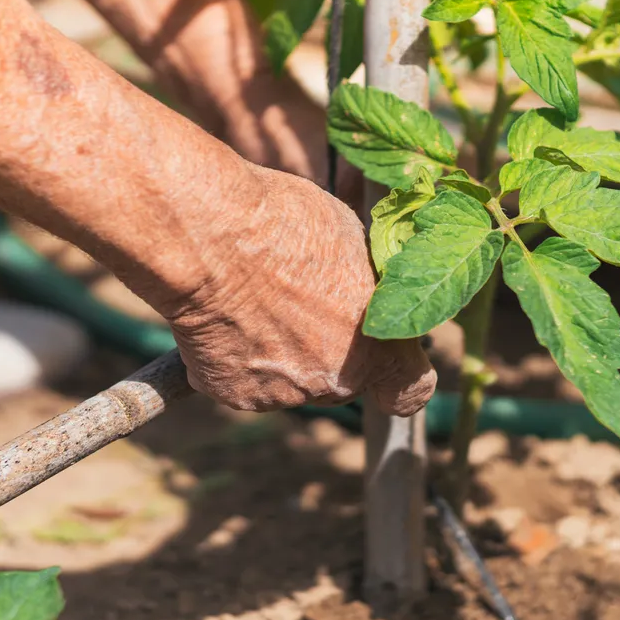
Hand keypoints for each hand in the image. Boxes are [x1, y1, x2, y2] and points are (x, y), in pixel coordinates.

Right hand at [166, 164, 433, 414]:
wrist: (208, 238)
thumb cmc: (284, 225)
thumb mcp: (351, 239)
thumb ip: (365, 283)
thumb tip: (366, 284)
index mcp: (378, 347)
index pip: (410, 389)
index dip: (398, 371)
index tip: (384, 351)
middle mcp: (337, 383)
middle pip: (342, 379)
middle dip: (328, 349)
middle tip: (299, 301)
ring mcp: (284, 395)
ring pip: (291, 380)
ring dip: (280, 351)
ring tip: (254, 298)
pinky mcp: (234, 393)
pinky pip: (243, 378)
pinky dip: (235, 354)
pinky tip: (225, 312)